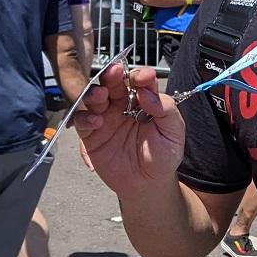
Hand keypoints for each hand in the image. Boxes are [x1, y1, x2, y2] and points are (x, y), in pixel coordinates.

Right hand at [74, 62, 186, 199]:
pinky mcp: (92, 134)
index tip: (145, 77)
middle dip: (113, 75)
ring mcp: (105, 118)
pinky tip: (96, 121)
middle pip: (113, 82)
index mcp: (143, 100)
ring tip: (101, 94)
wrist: (148, 185)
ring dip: (95, 92)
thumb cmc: (162, 157)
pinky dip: (86, 118)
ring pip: (94, 97)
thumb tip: (147, 93)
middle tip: (115, 72)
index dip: (141, 75)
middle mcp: (122, 105)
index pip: (139, 80)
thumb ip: (165, 110)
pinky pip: (83, 121)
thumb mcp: (173, 133)